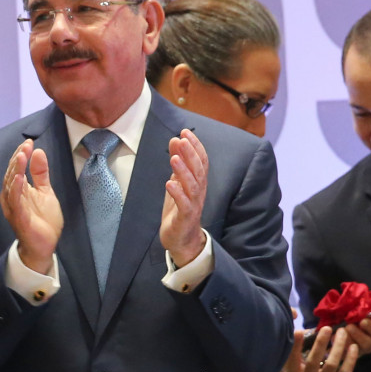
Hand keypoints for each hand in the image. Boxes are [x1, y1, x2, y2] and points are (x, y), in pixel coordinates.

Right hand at [0, 139, 63, 273]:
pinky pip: (15, 201)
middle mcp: (11, 197)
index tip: (29, 141)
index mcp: (17, 190)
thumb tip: (38, 151)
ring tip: (22, 155)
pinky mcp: (19, 218)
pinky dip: (16, 188)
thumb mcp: (45, 191)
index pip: (16, 168)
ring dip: (16, 170)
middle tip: (26, 145)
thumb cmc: (42, 220)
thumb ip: (41, 173)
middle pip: (12, 174)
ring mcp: (13, 208)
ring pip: (11, 185)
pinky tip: (20, 177)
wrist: (44, 246)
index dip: (21, 154)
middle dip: (18, 158)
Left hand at [159, 130, 208, 266]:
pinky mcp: (185, 218)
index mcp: (198, 182)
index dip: (195, 146)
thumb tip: (175, 140)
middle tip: (181, 139)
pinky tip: (169, 183)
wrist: (182, 239)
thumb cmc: (179, 209)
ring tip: (174, 158)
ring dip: (184, 171)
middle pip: (199, 170)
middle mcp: (199, 191)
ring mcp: (194, 204)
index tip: (185, 132)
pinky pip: (184, 204)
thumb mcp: (176, 181)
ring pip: (193, 186)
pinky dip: (178, 193)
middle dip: (191, 154)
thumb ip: (177, 162)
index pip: (201, 160)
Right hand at [285, 322, 370, 371]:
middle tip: (327, 327)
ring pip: (332, 364)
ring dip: (338, 346)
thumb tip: (298, 331)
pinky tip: (353, 347)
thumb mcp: (294, 370)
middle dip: (320, 343)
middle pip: (313, 361)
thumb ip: (294, 353)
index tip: (299, 330)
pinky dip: (350, 358)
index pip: (292, 360)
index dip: (295, 345)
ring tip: (342, 332)